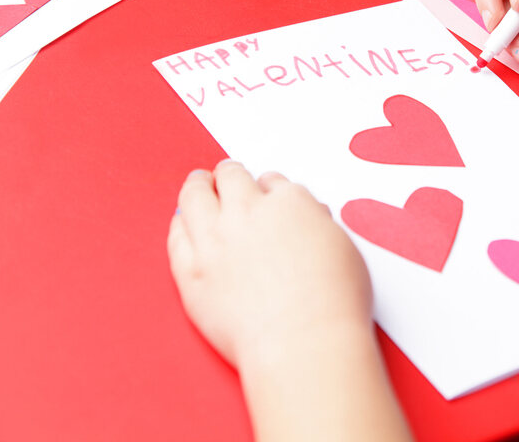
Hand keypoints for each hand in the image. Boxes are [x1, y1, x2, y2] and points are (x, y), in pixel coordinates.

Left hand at [167, 160, 372, 366]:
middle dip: (230, 175)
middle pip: (230, 177)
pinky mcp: (191, 272)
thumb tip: (308, 218)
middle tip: (226, 176)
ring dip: (198, 185)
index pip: (272, 181)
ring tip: (198, 183)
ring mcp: (215, 241)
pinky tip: (181, 222)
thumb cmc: (332, 303)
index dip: (268, 187)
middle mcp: (247, 213)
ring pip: (195, 196)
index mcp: (289, 203)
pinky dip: (179, 224)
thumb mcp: (342, 249)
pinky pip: (176, 236)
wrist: (304, 343)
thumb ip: (318, 225)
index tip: (266, 193)